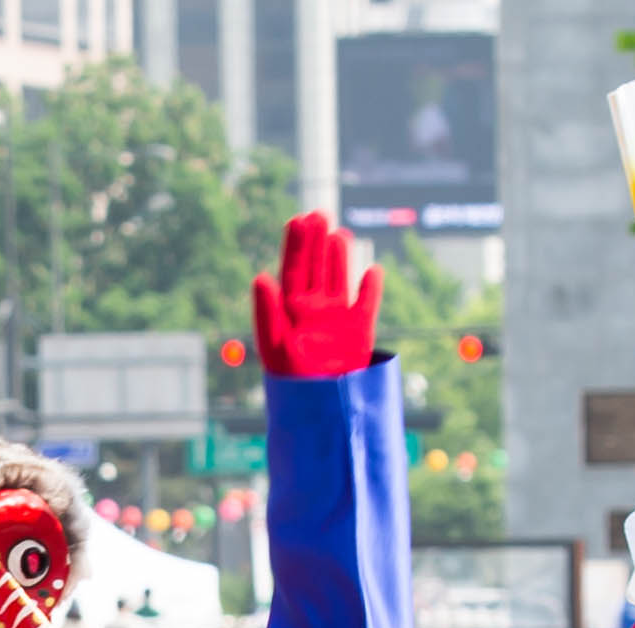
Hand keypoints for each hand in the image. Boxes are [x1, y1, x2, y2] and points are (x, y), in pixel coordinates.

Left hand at [250, 212, 380, 377]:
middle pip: (315, 267)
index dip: (294, 244)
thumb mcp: (274, 347)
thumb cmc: (292, 381)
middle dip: (316, 241)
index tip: (297, 220)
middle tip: (319, 214)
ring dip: (339, 257)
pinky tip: (373, 271)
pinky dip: (371, 288)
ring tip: (340, 234)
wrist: (322, 407)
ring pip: (339, 279)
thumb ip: (267, 312)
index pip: (292, 269)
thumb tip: (260, 276)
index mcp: (290, 309)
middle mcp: (313, 309)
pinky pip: (367, 304)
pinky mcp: (360, 331)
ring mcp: (337, 318)